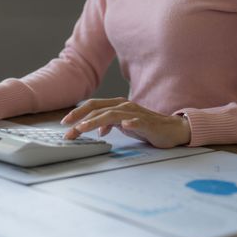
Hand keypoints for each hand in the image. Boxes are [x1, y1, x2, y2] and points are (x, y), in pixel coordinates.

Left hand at [60, 97, 190, 147]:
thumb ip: (109, 124)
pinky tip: (124, 126)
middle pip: (98, 110)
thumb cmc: (145, 126)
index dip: (77, 112)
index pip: (92, 106)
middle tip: (68, 131)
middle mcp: (124, 106)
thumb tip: (97, 130)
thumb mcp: (122, 125)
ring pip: (112, 115)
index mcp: (116, 105)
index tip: (64, 123)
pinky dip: (131, 122)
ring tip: (83, 128)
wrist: (171, 129)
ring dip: (96, 121)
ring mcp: (135, 113)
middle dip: (80, 120)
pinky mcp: (147, 123)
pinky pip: (138, 121)